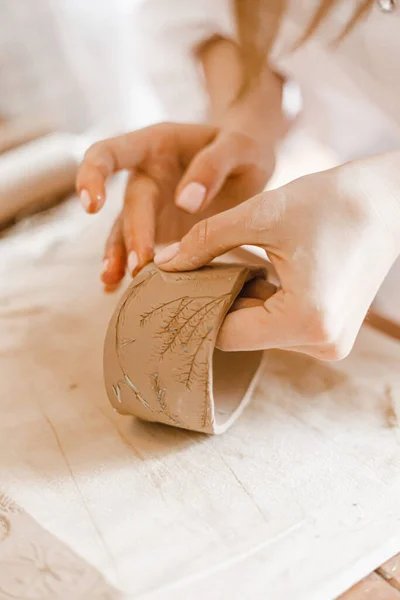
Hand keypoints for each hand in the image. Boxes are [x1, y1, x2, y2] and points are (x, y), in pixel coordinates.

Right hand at [76, 122, 273, 290]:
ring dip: (119, 256)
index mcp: (155, 145)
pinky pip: (138, 249)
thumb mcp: (239, 146)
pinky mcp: (159, 231)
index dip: (92, 175)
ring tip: (113, 281)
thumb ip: (213, 166)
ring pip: (125, 232)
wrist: (249, 162)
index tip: (93, 207)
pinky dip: (127, 268)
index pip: (109, 153)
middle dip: (132, 235)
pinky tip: (116, 289)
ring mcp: (150, 206)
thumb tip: (184, 202)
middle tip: (140, 265)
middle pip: (130, 205)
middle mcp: (145, 176)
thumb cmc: (241, 147)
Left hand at [154, 153, 399, 359]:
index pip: (226, 333)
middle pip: (243, 333)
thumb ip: (206, 242)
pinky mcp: (332, 329)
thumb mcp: (261, 216)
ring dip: (240, 299)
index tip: (172, 286)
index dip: (195, 308)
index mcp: (306, 321)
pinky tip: (260, 269)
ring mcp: (330, 340)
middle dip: (216, 301)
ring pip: (261, 329)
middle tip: (191, 270)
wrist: (390, 198)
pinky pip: (281, 322)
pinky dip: (263, 300)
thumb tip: (164, 265)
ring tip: (229, 264)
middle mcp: (321, 343)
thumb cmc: (333, 201)